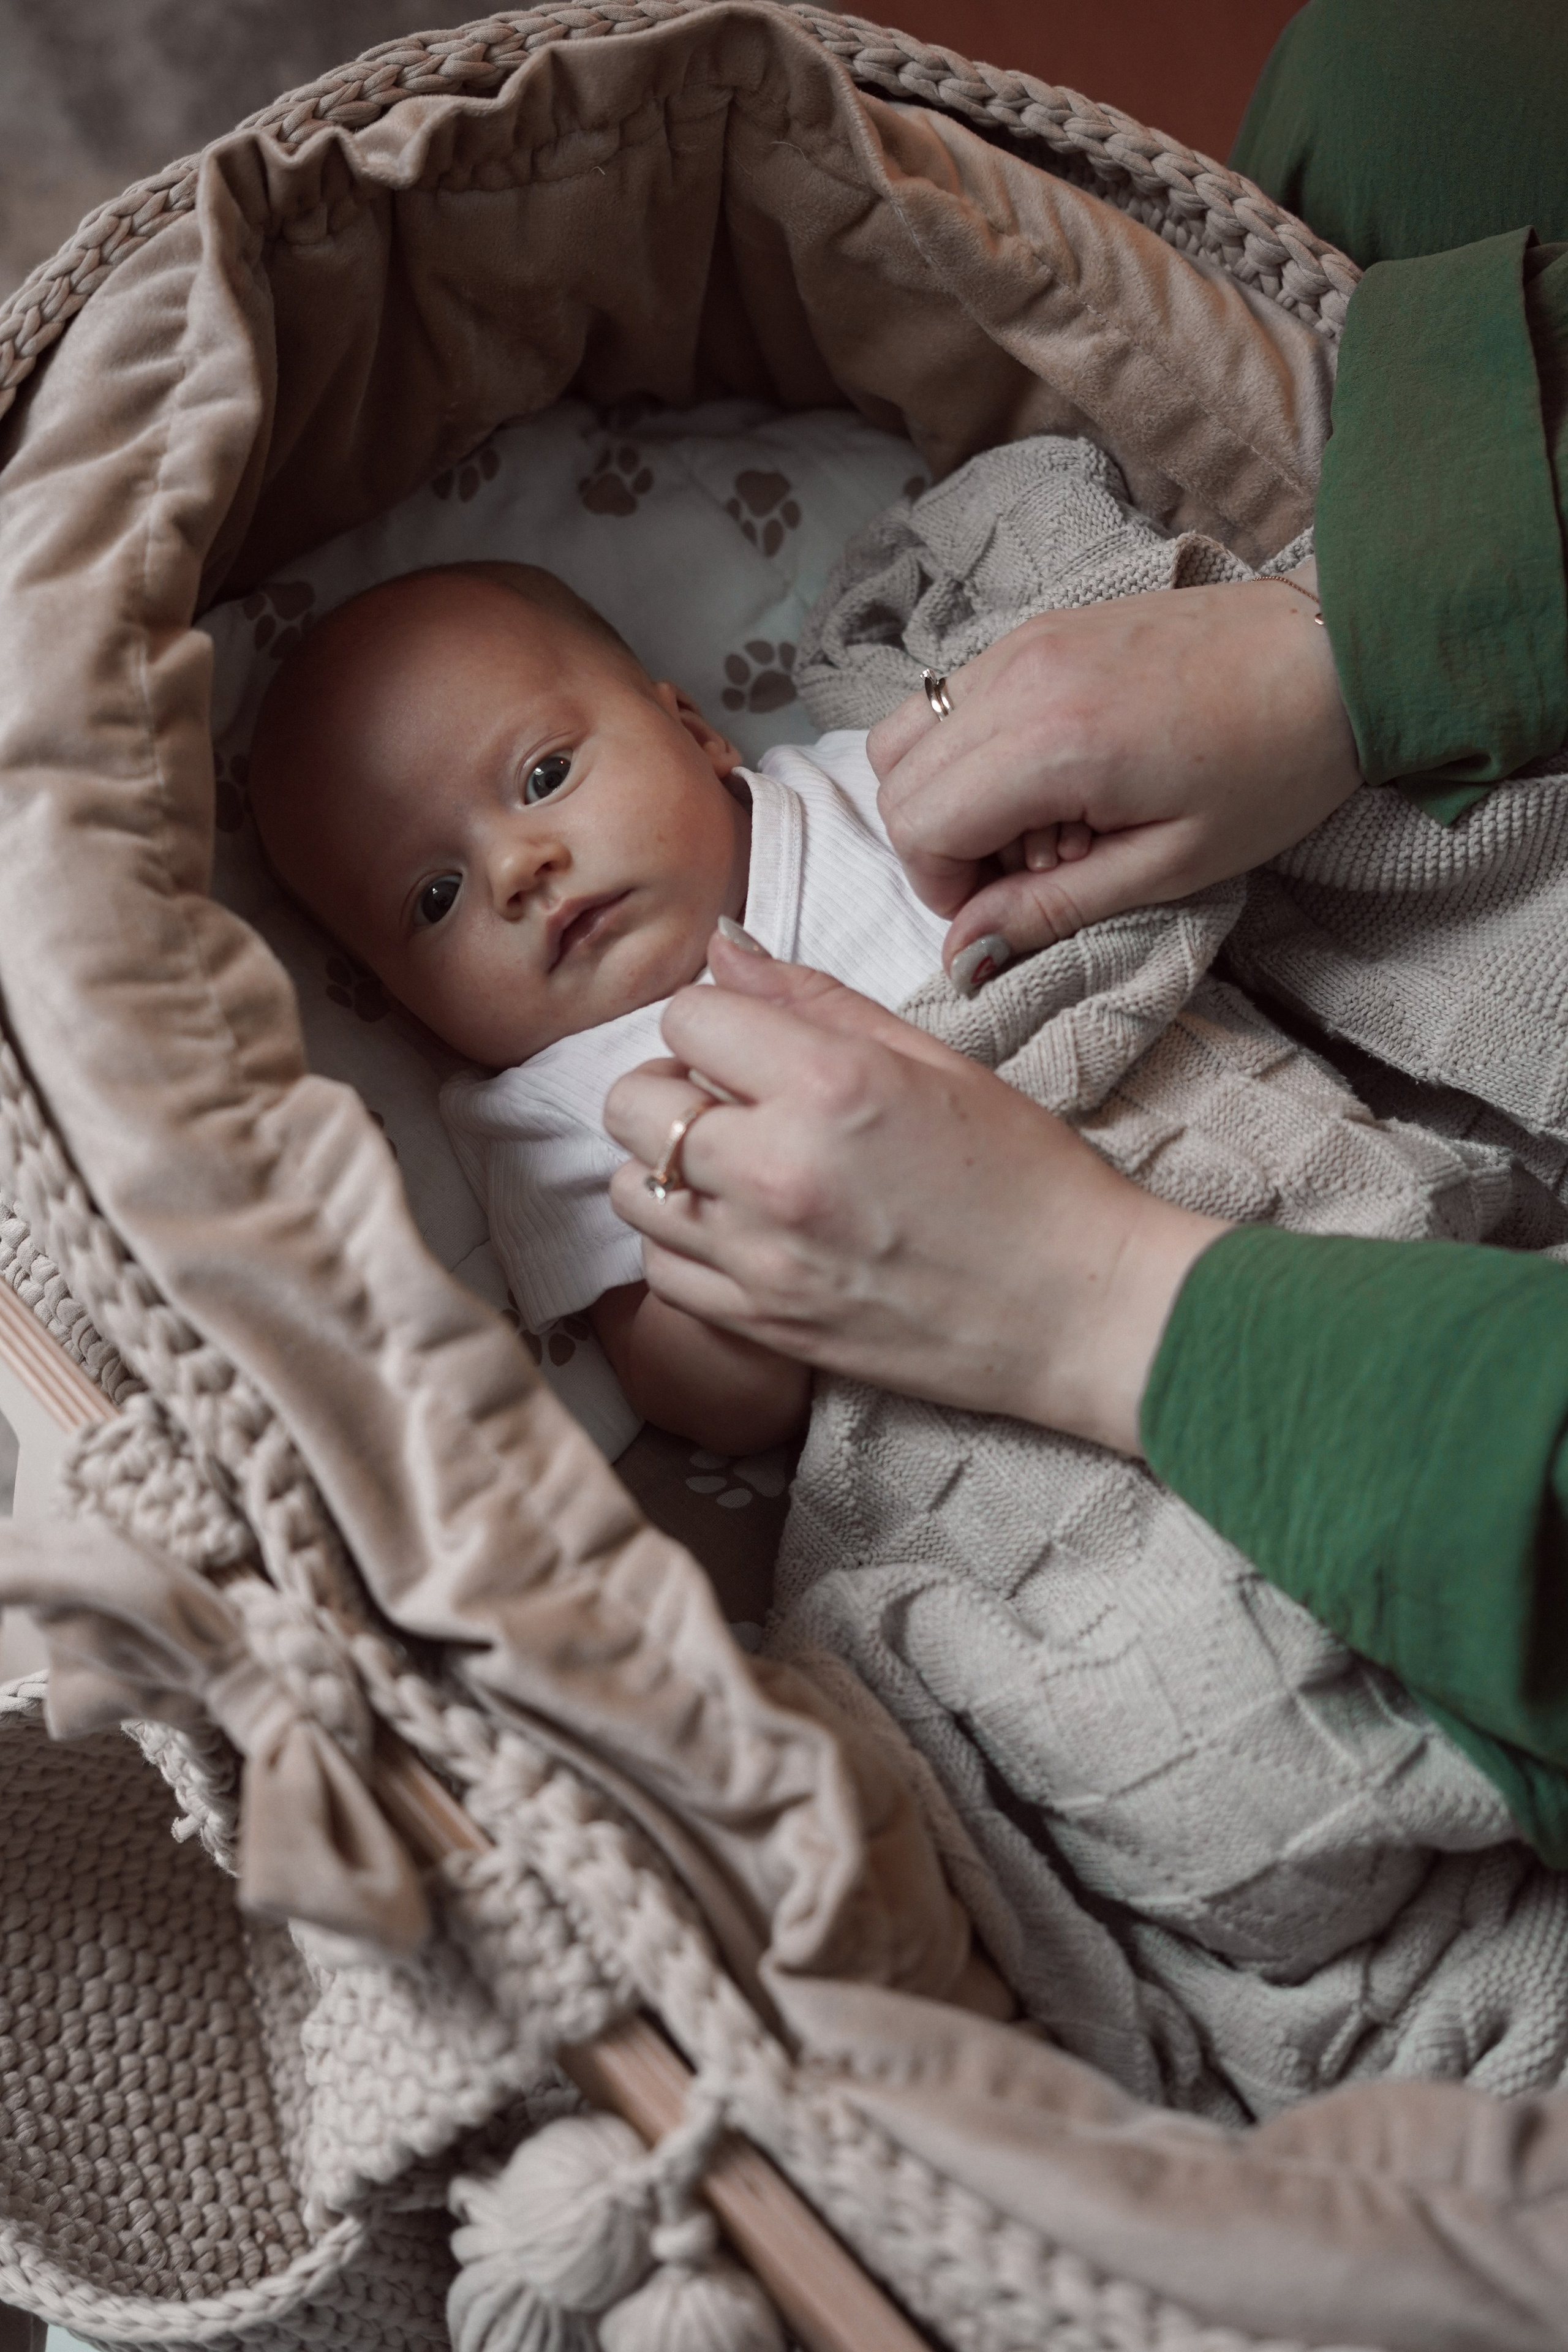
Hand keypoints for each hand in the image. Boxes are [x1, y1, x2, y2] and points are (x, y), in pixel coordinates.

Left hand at [602, 930, 1226, 1453]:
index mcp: (828, 1084)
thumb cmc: (1024, 1177)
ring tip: (735, 1165)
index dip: (716, 1021)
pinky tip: (740, 1226)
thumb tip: (723, 947)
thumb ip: (815, 1000)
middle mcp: (776, 1169)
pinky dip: (682, 1240)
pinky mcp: (761, 1322)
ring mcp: (761, 1256)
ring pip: (631, 1188)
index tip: (752, 1042)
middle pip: (634, 1102)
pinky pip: (658, 1269)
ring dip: (669, 1165)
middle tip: (733, 1099)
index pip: (688, 1017)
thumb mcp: (934, 1060)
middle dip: (673, 1086)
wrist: (1076, 1308)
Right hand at [868, 568, 1360, 974]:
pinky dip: (973, 751)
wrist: (1333, 654)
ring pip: (910, 730)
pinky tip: (1051, 775)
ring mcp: (1023, 640)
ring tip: (1035, 823)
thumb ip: (1052, 909)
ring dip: (949, 794)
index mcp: (1052, 742)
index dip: (942, 886)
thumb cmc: (1273, 764)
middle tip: (1024, 873)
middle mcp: (1018, 677)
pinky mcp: (1039, 628)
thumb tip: (964, 956)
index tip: (1002, 908)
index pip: (918, 822)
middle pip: (896, 777)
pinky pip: (954, 697)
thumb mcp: (1171, 865)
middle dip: (938, 844)